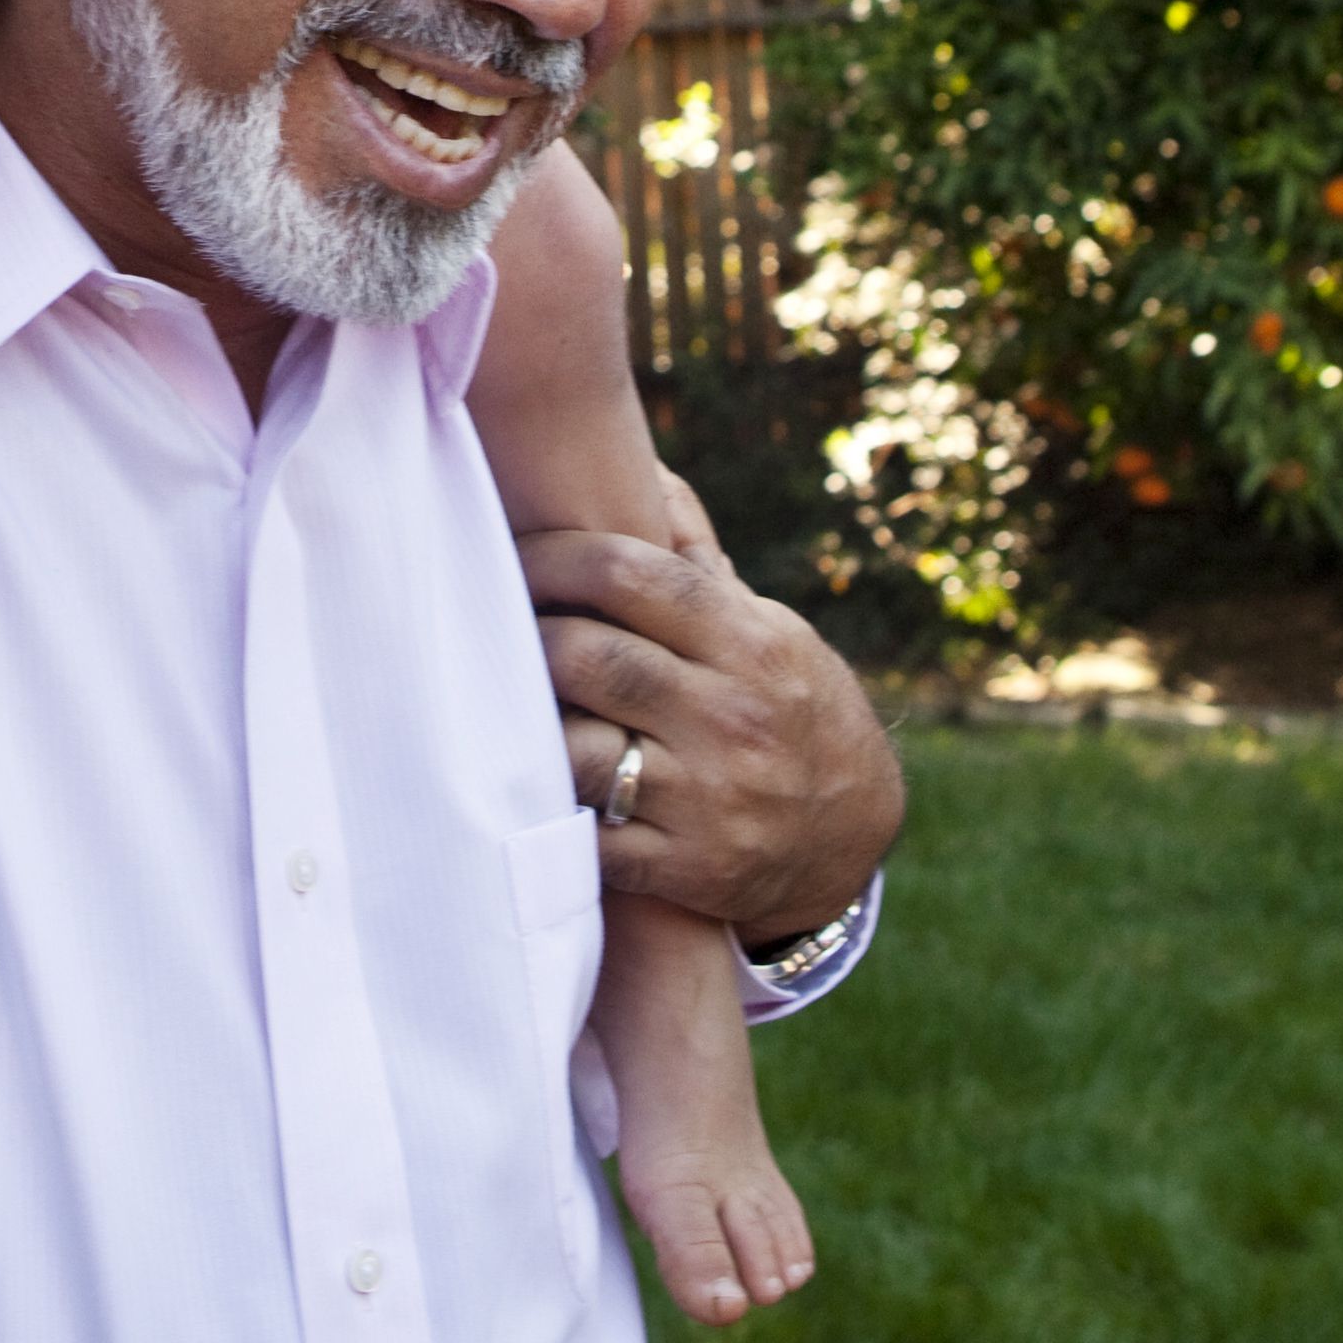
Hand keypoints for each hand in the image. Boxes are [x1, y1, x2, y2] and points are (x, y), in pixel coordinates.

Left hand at [535, 499, 902, 948]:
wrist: (852, 839)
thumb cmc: (793, 711)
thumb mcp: (770, 632)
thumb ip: (699, 561)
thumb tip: (647, 472)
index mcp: (750, 642)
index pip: (628, 573)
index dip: (552, 555)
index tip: (512, 556)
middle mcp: (733, 717)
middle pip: (590, 656)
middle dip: (526, 636)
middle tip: (490, 627)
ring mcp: (710, 799)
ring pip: (578, 750)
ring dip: (528, 726)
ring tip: (499, 703)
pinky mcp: (687, 870)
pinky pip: (590, 840)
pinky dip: (551, 811)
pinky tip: (529, 783)